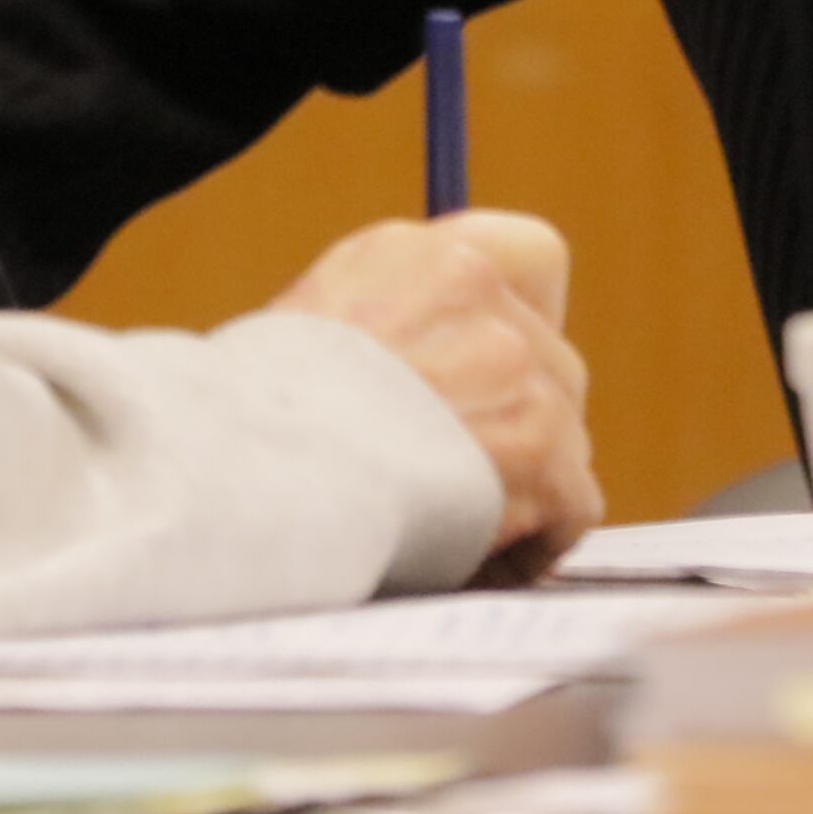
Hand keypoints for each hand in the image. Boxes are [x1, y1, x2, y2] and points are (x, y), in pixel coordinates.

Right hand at [274, 208, 601, 581]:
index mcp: (422, 254)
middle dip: (519, 424)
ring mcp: (517, 364)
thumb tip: (461, 359)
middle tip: (456, 473)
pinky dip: (534, 544)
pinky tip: (475, 559)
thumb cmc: (254, 426)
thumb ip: (406, 320)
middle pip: (555, 364)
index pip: (535, 258)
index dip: (529, 322)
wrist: (236, 481)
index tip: (501, 371)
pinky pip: (576, 502)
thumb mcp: (319, 323)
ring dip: (519, 490)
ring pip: (565, 438)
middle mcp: (480, 292)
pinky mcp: (541, 444)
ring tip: (447, 524)